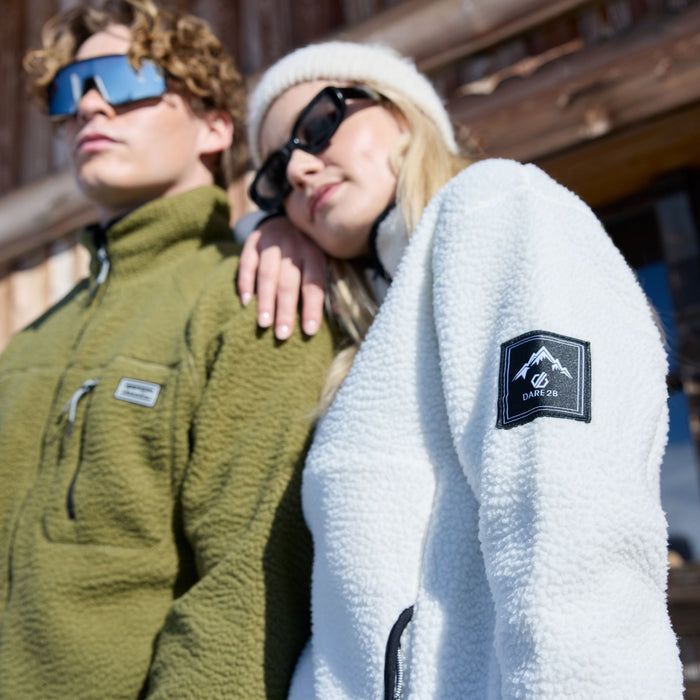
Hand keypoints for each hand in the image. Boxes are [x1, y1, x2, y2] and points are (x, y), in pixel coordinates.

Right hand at [237, 216, 326, 339]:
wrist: (287, 215)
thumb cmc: (309, 247)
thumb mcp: (325, 259)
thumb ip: (329, 285)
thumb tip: (339, 314)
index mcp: (315, 254)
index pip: (314, 284)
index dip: (312, 308)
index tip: (309, 331)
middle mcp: (293, 247)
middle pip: (289, 282)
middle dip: (286, 310)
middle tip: (282, 335)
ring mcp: (272, 243)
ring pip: (267, 274)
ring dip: (265, 300)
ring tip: (264, 324)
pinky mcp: (253, 241)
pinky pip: (247, 262)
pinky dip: (245, 282)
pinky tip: (245, 301)